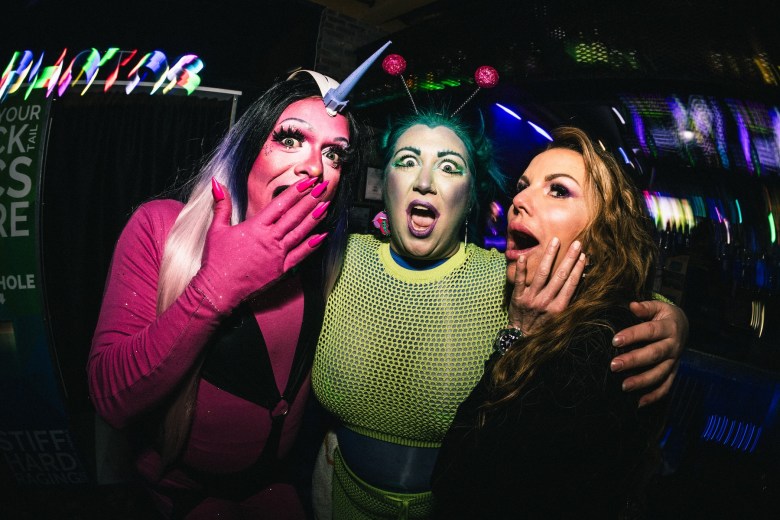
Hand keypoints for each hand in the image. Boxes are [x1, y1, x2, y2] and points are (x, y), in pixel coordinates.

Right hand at [198, 177, 330, 310]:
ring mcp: (277, 254)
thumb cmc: (216, 261)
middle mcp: (269, 239)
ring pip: (300, 232)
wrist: (219, 290)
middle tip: (323, 187)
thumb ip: (221, 205)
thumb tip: (217, 182)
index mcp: (255, 227)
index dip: (295, 191)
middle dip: (310, 200)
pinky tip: (323, 235)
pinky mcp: (281, 270)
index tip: (306, 181)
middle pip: (294, 215)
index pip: (280, 204)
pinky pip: (301, 255)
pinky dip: (312, 245)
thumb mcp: (216, 229)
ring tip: (326, 205)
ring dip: (314, 218)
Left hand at [508, 238, 586, 334]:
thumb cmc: (543, 326)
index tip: (583, 256)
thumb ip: (567, 301)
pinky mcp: (518, 297)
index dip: (578, 269)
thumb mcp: (559, 318)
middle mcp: (546, 301)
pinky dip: (521, 268)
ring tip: (555, 241)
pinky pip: (520, 280)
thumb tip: (578, 281)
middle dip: (569, 258)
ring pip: (542, 273)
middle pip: (560, 275)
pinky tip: (522, 256)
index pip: (571, 284)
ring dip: (550, 255)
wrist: (521, 337)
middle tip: (576, 243)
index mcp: (559, 307)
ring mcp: (532, 298)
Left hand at [611, 300, 688, 406]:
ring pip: (660, 373)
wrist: (683, 325)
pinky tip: (640, 403)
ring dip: (642, 381)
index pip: (650, 331)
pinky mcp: (674, 371)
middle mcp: (673, 345)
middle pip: (654, 354)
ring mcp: (674, 361)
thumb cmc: (662, 315)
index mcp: (668, 327)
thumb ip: (645, 307)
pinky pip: (666, 386)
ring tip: (624, 386)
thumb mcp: (658, 307)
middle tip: (614, 365)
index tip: (615, 340)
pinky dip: (655, 396)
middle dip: (634, 360)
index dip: (633, 335)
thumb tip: (632, 305)